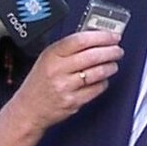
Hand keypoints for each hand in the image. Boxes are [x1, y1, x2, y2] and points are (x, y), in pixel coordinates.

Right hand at [8, 30, 123, 132]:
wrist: (29, 109)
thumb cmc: (39, 82)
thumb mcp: (47, 58)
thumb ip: (68, 48)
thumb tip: (94, 37)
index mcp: (52, 54)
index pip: (80, 40)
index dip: (100, 36)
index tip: (112, 36)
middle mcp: (58, 70)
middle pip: (92, 56)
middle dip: (110, 51)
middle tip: (118, 49)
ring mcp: (66, 87)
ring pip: (97, 73)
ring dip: (110, 66)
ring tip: (113, 64)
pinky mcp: (73, 102)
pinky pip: (96, 89)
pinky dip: (103, 83)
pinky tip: (102, 79)